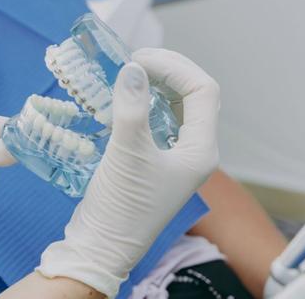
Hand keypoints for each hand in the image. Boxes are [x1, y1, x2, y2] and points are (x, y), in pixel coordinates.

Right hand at [37, 49, 219, 296]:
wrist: (102, 245)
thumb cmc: (123, 206)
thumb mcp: (128, 153)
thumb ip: (132, 107)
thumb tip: (133, 68)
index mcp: (201, 150)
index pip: (202, 91)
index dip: (174, 68)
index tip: (138, 60)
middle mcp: (193, 151)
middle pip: (191, 95)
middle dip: (165, 71)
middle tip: (132, 61)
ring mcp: (173, 156)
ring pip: (173, 106)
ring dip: (152, 85)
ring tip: (126, 74)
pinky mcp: (152, 160)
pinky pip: (154, 120)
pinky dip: (140, 103)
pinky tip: (118, 100)